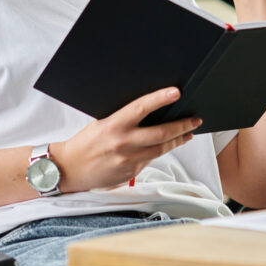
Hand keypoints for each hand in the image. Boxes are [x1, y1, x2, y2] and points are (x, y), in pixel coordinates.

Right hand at [53, 87, 200, 192]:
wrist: (69, 169)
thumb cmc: (86, 142)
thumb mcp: (102, 123)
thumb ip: (124, 118)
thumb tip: (149, 108)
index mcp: (114, 125)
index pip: (141, 108)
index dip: (160, 99)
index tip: (176, 92)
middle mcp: (123, 142)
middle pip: (161, 133)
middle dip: (182, 125)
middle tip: (196, 119)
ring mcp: (128, 159)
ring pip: (161, 149)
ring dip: (178, 140)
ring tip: (188, 133)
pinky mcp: (131, 173)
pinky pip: (151, 159)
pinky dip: (160, 152)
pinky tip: (167, 146)